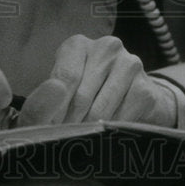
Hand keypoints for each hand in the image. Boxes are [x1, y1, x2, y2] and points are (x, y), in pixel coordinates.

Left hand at [16, 34, 178, 127]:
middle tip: (64, 140)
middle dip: (69, 124)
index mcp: (78, 45)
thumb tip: (39, 118)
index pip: (63, 79)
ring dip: (89, 131)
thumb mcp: (63, 93)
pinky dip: (109, 134)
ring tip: (83, 140)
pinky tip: (106, 134)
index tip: (48, 130)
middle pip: (80, 97)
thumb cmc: (89, 95)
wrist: (135, 98)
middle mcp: (106, 47)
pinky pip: (120, 121)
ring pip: (100, 111)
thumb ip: (45, 104)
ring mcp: (130, 65)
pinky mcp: (146, 88)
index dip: (53, 111)